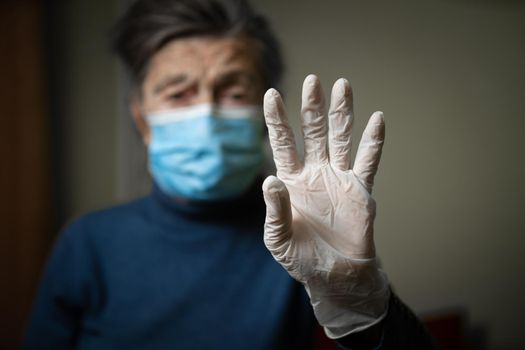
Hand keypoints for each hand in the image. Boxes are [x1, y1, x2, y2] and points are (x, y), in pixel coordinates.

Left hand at [262, 75, 389, 337]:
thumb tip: (271, 180)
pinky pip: (368, 161)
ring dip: (342, 114)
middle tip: (313, 81)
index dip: (277, 119)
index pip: (282, 143)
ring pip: (340, 139)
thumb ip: (274, 209)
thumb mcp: (278, 237)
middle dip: (312, 107)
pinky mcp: (360, 190)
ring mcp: (339, 179)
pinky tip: (377, 119)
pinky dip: (374, 142)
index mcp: (291, 181)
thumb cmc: (301, 257)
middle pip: (313, 133)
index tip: (271, 93)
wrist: (334, 276)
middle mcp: (315, 173)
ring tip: (343, 86)